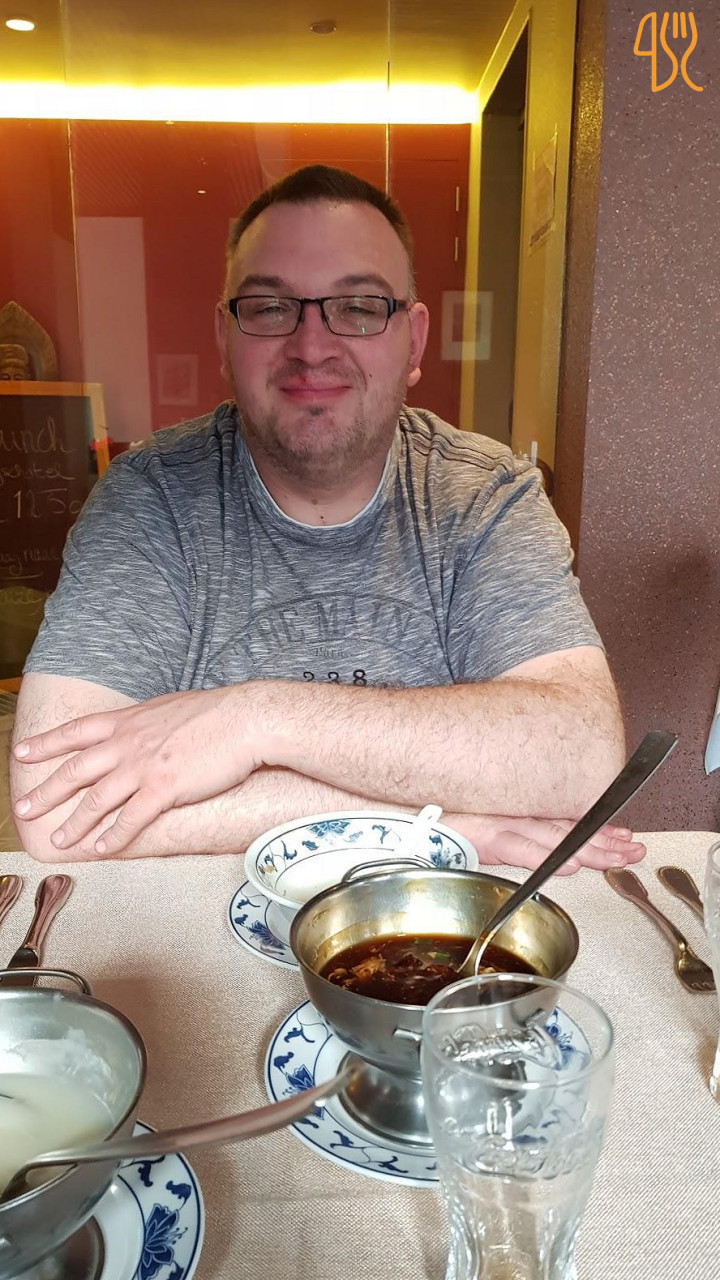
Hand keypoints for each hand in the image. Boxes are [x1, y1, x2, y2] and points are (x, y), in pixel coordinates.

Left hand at [13, 687, 262, 855]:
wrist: (244, 719)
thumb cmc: (215, 712)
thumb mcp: (169, 707)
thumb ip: (146, 722)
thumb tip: (140, 726)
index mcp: (128, 721)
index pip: (76, 732)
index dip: (46, 743)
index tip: (21, 753)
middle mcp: (128, 744)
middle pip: (76, 770)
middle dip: (45, 792)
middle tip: (22, 810)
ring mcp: (143, 767)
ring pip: (97, 799)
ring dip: (74, 823)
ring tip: (58, 842)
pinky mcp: (164, 789)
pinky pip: (131, 819)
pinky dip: (114, 837)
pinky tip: (101, 850)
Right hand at [447, 814, 644, 873]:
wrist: (416, 818)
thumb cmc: (450, 823)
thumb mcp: (492, 829)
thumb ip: (524, 840)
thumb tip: (563, 859)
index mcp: (522, 813)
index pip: (569, 821)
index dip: (600, 830)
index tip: (625, 837)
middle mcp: (519, 814)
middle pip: (571, 830)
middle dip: (606, 842)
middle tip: (635, 850)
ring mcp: (505, 824)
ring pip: (555, 837)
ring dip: (588, 849)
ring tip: (616, 858)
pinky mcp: (488, 836)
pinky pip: (521, 848)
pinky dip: (546, 857)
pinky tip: (569, 865)